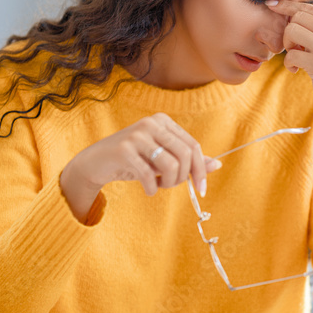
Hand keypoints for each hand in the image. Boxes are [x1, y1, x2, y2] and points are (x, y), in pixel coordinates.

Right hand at [61, 113, 222, 219]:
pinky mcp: (124, 150)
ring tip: (159, 186)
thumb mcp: (161, 159)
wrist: (95, 163)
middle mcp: (151, 124)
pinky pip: (150, 175)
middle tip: (172, 186)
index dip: (201, 169)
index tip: (202, 188)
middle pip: (186, 154)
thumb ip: (188, 160)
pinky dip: (153, 188)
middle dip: (184, 177)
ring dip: (169, 183)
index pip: (193, 145)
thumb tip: (217, 165)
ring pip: (171, 165)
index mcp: (163, 121)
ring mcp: (137, 135)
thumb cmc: (132, 160)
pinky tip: (149, 190)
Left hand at [263, 0, 312, 123]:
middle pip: (297, 17)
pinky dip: (288, 63)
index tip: (271, 6)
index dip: (287, 5)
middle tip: (293, 49)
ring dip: (287, 46)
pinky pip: (290, 54)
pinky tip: (295, 71)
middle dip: (288, 32)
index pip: (308, 7)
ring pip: (291, 30)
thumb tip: (290, 11)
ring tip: (295, 58)